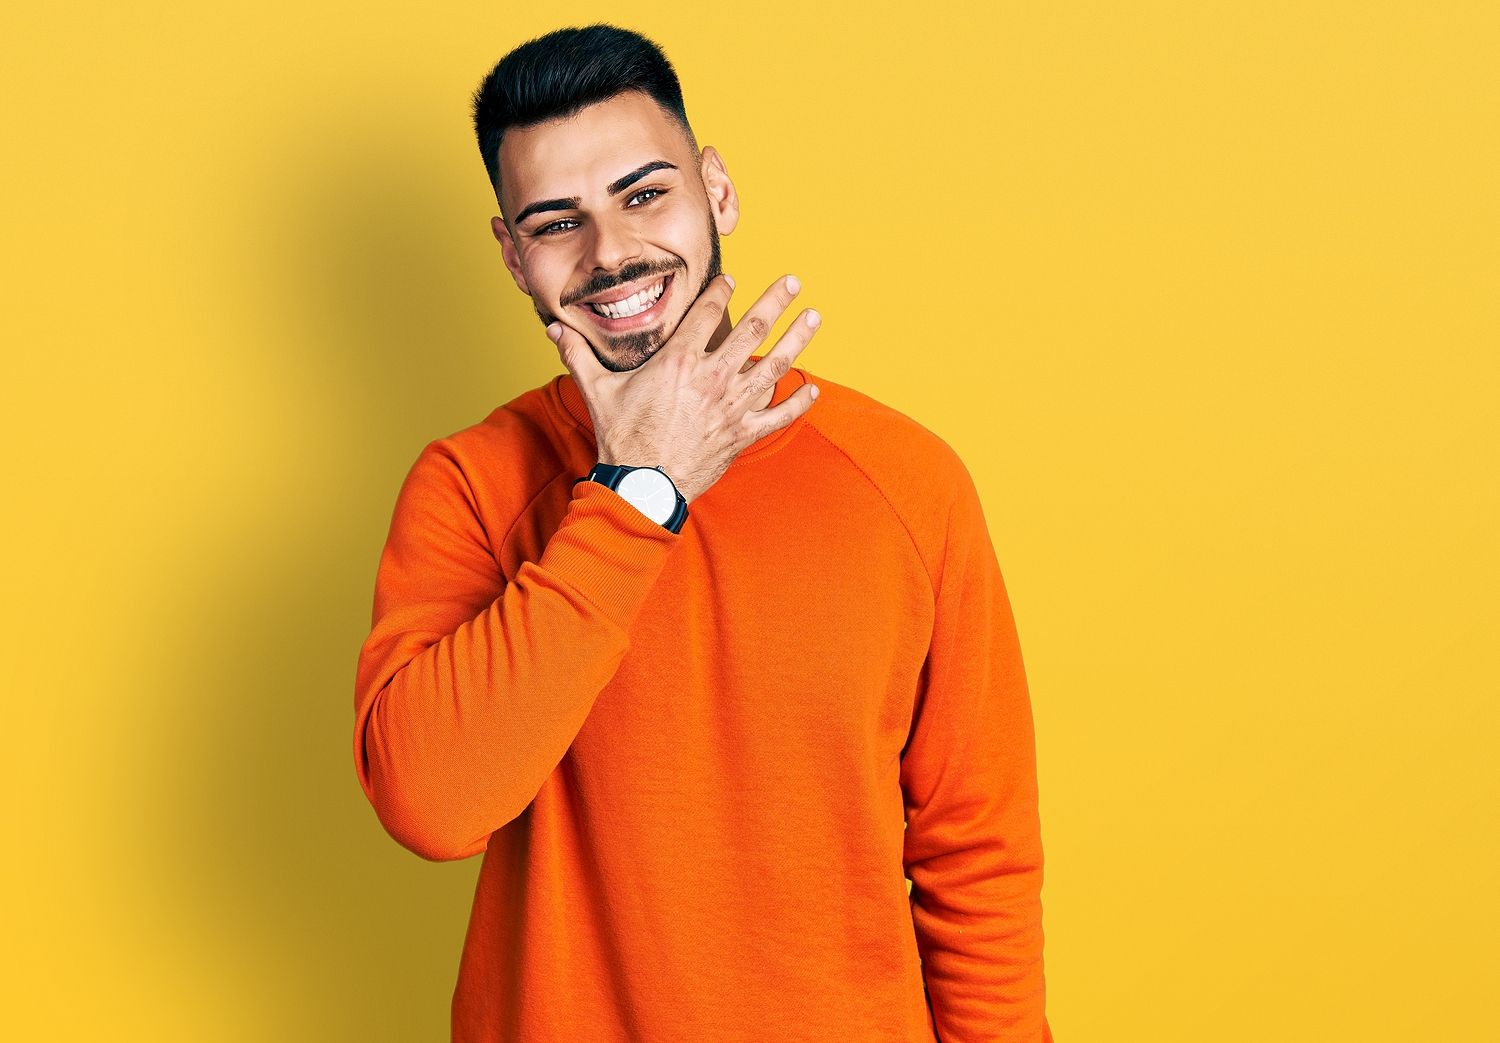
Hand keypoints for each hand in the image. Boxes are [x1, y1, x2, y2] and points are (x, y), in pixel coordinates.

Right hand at [548, 273, 821, 505]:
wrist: (643, 485)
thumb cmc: (622, 437)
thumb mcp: (597, 391)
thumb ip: (578, 354)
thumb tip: (553, 327)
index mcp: (679, 361)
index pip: (708, 314)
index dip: (721, 291)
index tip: (731, 279)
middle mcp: (712, 378)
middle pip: (753, 328)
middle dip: (776, 301)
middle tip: (794, 281)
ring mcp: (732, 406)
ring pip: (774, 366)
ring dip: (798, 339)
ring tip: (814, 318)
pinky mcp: (742, 434)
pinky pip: (778, 416)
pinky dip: (798, 403)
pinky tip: (813, 389)